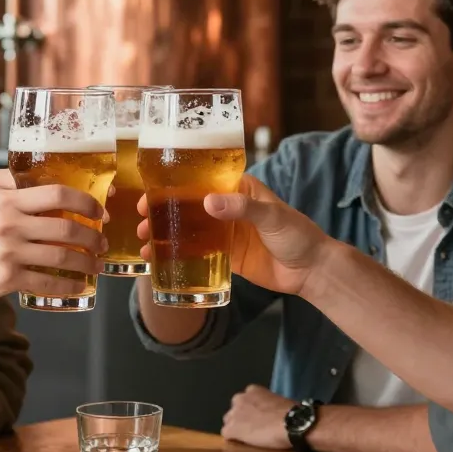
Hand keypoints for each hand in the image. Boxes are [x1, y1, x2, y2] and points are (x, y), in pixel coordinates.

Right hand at [0, 169, 108, 304]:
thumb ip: (12, 180)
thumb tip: (48, 171)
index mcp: (6, 200)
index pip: (58, 194)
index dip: (86, 203)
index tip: (100, 211)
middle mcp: (9, 224)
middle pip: (66, 229)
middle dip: (93, 237)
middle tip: (102, 241)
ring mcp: (8, 253)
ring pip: (61, 258)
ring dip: (86, 263)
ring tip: (96, 264)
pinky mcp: (5, 279)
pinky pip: (46, 282)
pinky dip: (68, 285)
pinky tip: (79, 285)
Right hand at [137, 175, 328, 297]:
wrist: (312, 271)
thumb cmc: (298, 234)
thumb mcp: (272, 216)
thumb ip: (243, 208)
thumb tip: (208, 203)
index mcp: (237, 188)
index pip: (199, 180)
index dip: (173, 185)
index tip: (150, 192)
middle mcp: (226, 207)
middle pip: (186, 205)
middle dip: (160, 210)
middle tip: (139, 219)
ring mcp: (224, 232)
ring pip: (186, 229)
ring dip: (163, 234)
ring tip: (142, 242)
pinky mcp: (224, 256)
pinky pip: (195, 253)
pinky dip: (175, 255)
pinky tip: (156, 260)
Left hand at [221, 385, 294, 449]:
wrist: (290, 423)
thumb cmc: (290, 413)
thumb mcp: (278, 402)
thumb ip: (268, 404)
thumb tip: (272, 411)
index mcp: (252, 390)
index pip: (245, 400)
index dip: (250, 411)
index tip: (258, 418)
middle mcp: (240, 398)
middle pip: (234, 410)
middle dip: (241, 418)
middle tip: (253, 428)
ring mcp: (234, 413)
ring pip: (229, 422)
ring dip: (236, 429)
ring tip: (248, 438)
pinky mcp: (232, 429)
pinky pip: (227, 435)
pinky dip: (234, 440)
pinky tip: (244, 444)